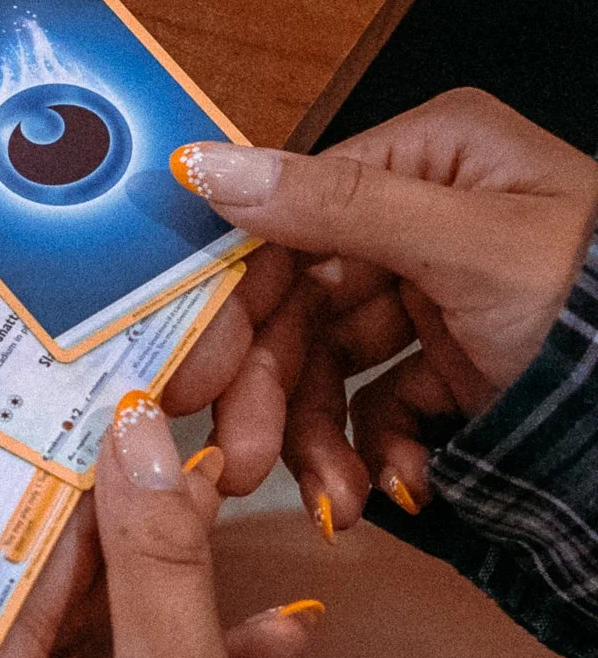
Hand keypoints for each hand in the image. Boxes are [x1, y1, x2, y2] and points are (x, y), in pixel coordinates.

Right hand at [162, 89, 597, 527]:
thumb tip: (205, 165)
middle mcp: (419, 215)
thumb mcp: (468, 247)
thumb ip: (335, 206)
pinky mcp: (448, 361)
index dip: (231, 305)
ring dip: (317, 438)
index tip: (189, 375)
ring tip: (335, 499)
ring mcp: (431, 290)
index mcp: (426, 158)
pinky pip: (375, 405)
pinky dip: (372, 450)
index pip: (287, 227)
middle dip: (272, 392)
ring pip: (326, 365)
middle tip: (238, 459)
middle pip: (299, 304)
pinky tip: (395, 486)